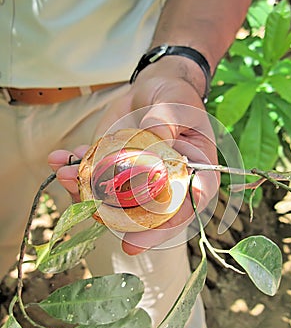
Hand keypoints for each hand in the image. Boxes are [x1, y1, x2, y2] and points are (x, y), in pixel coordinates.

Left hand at [48, 59, 219, 254]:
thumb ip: (167, 121)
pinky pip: (95, 177)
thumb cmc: (175, 95)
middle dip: (114, 218)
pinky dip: (75, 170)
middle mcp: (167, 184)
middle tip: (92, 214)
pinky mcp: (116, 168)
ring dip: (85, 192)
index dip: (166, 226)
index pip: (188, 205)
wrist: (153, 89)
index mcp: (194, 172)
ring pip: (115, 200)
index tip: (139, 239)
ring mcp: (138, 180)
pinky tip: (59, 159)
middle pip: (146, 214)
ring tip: (66, 174)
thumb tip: (156, 137)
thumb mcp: (176, 103)